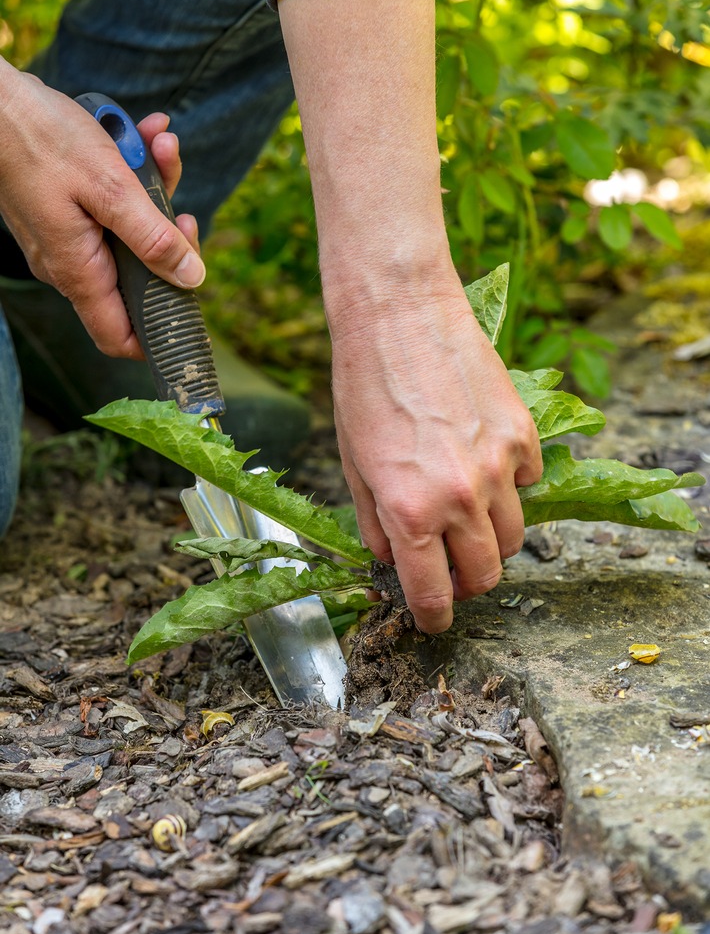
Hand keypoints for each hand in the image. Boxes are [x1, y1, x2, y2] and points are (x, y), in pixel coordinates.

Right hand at [0, 66, 202, 358]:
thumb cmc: (41, 139)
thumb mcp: (110, 187)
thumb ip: (153, 238)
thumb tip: (191, 277)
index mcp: (78, 271)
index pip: (120, 337)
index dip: (159, 331)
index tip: (191, 301)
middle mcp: (71, 265)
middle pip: (139, 279)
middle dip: (170, 242)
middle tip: (184, 212)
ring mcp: (69, 239)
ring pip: (131, 235)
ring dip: (155, 194)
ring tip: (161, 147)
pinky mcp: (69, 213)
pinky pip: (113, 208)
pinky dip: (133, 177)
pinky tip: (146, 137)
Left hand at [329, 265, 542, 633]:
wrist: (399, 314)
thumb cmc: (363, 385)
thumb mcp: (352, 464)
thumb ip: (375, 523)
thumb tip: (390, 558)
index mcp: (409, 512)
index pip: (433, 594)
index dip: (432, 617)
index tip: (433, 620)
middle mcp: (460, 497)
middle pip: (486, 574)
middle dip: (466, 584)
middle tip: (448, 568)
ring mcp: (499, 466)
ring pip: (515, 536)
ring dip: (490, 539)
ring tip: (465, 514)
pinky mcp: (523, 434)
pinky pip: (528, 483)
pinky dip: (509, 485)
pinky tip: (481, 459)